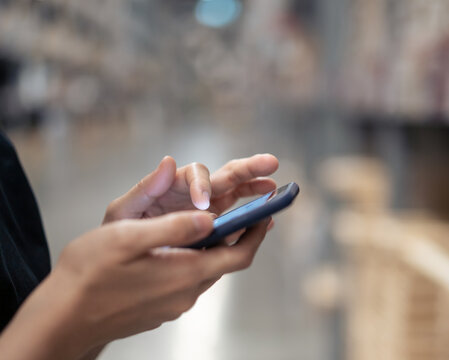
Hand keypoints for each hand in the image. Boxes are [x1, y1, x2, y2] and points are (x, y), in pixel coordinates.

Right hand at [0, 212, 269, 359]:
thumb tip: (212, 219)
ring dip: (216, 246)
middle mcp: (187, 293)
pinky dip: (195, 258)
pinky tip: (179, 246)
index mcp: (186, 273)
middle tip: (244, 210)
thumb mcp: (129, 237)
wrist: (62, 319)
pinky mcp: (160, 308)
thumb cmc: (89, 274)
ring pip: (207, 269)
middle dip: (240, 235)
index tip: (267, 212)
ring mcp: (173, 304)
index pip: (240, 254)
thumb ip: (173, 227)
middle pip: (226, 261)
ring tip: (213, 222)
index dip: (257, 232)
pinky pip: (188, 279)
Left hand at [103, 154, 278, 222]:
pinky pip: (237, 221)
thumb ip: (145, 189)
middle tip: (270, 163)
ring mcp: (207, 211)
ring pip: (237, 194)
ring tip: (274, 189)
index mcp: (173, 186)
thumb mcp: (123, 213)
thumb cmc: (118, 235)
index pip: (196, 174)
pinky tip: (268, 220)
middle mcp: (194, 194)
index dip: (203, 185)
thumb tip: (168, 161)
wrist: (119, 265)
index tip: (204, 205)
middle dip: (249, 169)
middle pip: (225, 175)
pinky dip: (253, 220)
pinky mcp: (214, 231)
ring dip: (257, 188)